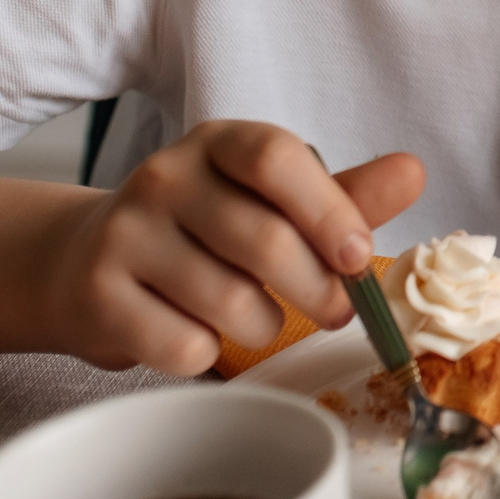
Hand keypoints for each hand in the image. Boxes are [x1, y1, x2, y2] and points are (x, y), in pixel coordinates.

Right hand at [40, 121, 426, 375]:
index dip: (330, 212)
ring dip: (266, 327)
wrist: (86, 261)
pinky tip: (200, 333)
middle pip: (264, 241)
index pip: (276, 159)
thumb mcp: (275, 202)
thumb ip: (346, 196)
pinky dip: (210, 355)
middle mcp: (164, 177)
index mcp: (219, 143)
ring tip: (262, 318)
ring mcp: (123, 234)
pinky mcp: (96, 294)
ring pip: (229, 303)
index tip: (362, 259)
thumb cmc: (205, 231)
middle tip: (337, 311)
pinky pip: (183, 346)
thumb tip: (413, 173)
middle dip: (319, 291)